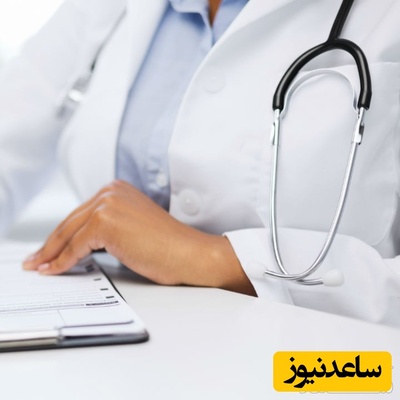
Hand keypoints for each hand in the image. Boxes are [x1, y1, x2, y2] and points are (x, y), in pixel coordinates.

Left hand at [23, 180, 254, 294]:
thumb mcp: (131, 230)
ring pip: (69, 233)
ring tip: (40, 267)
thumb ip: (107, 229)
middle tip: (36, 261)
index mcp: (118, 190)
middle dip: (51, 244)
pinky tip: (54, 270)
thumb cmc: (167, 247)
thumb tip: (80, 245)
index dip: (61, 234)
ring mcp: (108, 204)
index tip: (48, 249)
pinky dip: (63, 261)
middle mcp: (111, 191)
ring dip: (52, 254)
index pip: (81, 214)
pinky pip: (75, 245)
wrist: (189, 253)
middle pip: (71, 222)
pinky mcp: (106, 222)